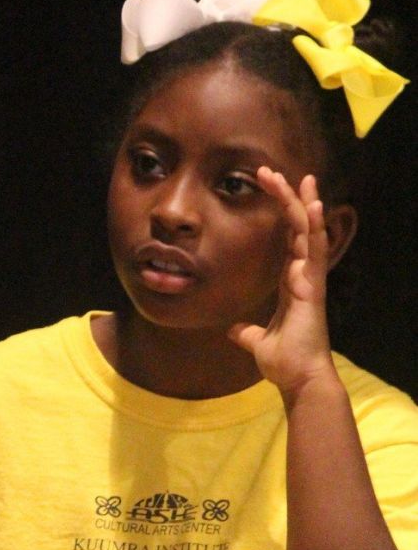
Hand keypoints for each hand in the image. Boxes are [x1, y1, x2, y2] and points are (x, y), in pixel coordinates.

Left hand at [228, 170, 337, 396]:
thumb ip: (246, 332)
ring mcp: (311, 279)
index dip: (282, 212)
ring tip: (301, 176)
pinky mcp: (313, 287)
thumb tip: (233, 330)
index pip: (288, 238)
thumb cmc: (283, 361)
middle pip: (298, 226)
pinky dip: (314, 228)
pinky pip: (315, 252)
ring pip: (309, 232)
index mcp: (292, 281)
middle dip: (287, 197)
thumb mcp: (256, 342)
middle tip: (271, 170)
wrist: (298, 379)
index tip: (269, 188)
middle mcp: (304, 275)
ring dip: (303, 203)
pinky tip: (313, 205)